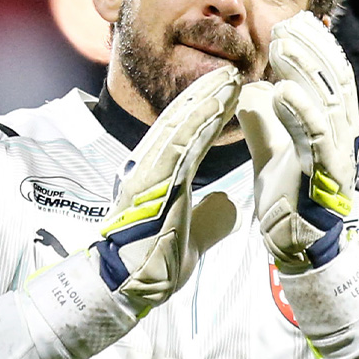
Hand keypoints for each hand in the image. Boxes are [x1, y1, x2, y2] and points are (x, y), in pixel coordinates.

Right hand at [94, 66, 241, 310]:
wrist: (128, 286)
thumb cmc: (154, 264)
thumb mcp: (194, 235)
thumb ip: (210, 217)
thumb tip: (227, 204)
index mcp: (156, 176)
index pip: (183, 136)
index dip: (203, 112)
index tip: (225, 93)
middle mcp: (148, 167)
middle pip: (180, 121)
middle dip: (205, 94)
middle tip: (230, 72)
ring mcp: (149, 172)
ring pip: (182, 126)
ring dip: (208, 100)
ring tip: (231, 78)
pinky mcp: (154, 181)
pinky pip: (182, 144)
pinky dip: (200, 122)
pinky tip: (218, 104)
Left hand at [239, 13, 358, 273]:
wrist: (300, 251)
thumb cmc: (289, 203)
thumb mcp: (270, 153)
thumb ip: (262, 121)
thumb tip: (251, 89)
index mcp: (332, 128)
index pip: (331, 76)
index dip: (316, 46)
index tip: (293, 22)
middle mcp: (342, 136)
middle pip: (334, 79)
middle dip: (311, 47)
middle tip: (285, 24)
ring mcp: (336, 155)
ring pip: (328, 100)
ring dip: (305, 68)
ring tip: (281, 44)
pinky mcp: (324, 176)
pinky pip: (316, 137)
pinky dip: (300, 109)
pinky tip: (281, 87)